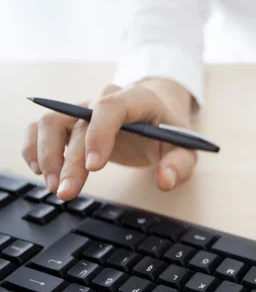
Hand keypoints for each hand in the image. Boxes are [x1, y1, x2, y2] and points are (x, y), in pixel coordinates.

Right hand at [21, 80, 197, 199]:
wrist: (157, 115)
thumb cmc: (170, 131)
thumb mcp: (186, 147)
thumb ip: (180, 164)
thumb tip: (165, 181)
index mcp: (138, 99)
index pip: (112, 107)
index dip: (100, 134)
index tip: (95, 166)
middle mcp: (105, 99)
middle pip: (80, 124)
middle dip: (71, 161)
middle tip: (68, 192)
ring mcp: (84, 108)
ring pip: (53, 122)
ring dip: (48, 154)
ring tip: (54, 185)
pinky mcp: (71, 120)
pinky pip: (42, 127)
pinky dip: (35, 146)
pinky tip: (40, 170)